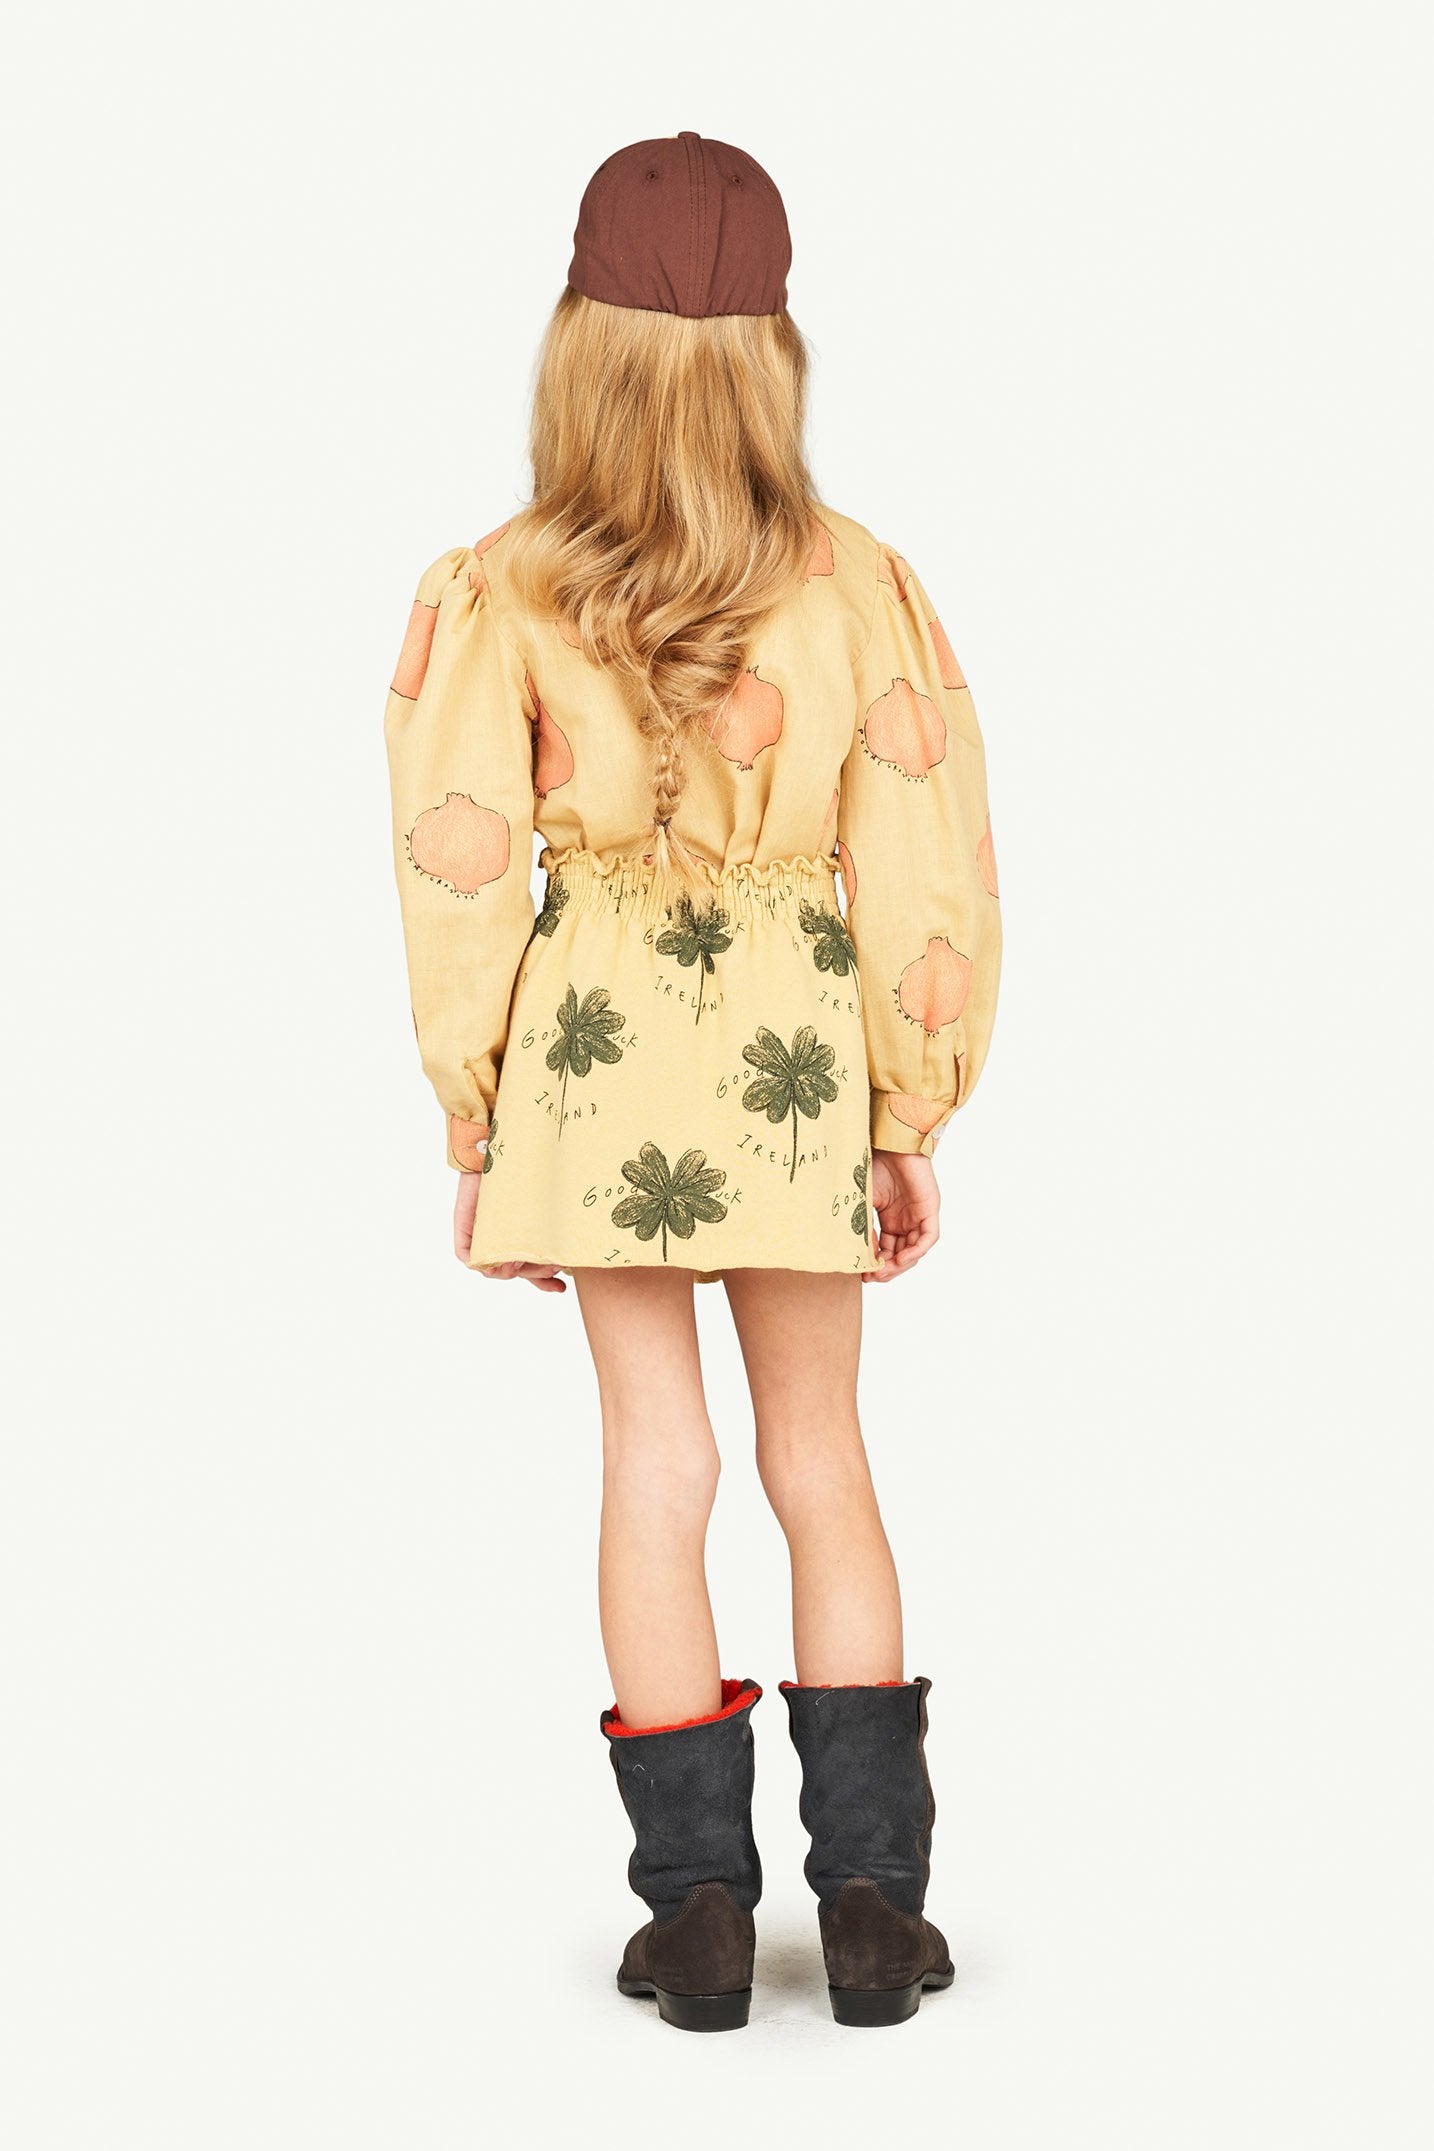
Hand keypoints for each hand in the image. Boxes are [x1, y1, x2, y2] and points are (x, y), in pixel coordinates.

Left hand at [453, 1171, 566, 1293]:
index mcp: (516, 1234)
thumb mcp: (537, 1203)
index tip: (562, 1287)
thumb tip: (563, 1253)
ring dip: (513, 1272)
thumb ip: (542, 1228)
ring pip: (494, 1269)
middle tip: (554, 1269)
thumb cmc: (520, 1169)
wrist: (492, 1149)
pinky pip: (470, 1259)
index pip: (527, 1266)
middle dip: (535, 1276)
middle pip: (513, 1271)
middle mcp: (499, 1239)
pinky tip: (504, 1262)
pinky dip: (486, 1265)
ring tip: (527, 1263)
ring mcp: (481, 1237)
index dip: (542, 1281)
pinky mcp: (464, 1232)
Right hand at [865, 1148, 939, 1281]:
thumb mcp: (862, 1202)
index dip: (875, 1264)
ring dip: (900, 1265)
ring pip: (914, 1250)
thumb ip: (863, 1227)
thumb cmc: (873, 1164)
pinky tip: (900, 1259)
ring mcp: (918, 1215)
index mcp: (890, 1218)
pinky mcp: (930, 1209)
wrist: (888, 1141)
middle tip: (871, 1276)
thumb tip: (859, 1254)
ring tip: (883, 1271)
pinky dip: (915, 1251)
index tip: (861, 1274)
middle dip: (886, 1269)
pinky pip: (927, 1238)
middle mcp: (905, 1220)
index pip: (886, 1249)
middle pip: (900, 1255)